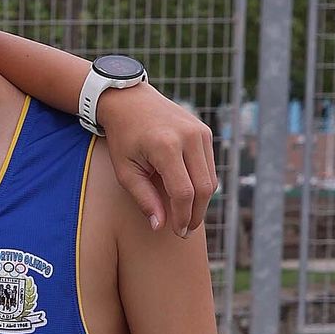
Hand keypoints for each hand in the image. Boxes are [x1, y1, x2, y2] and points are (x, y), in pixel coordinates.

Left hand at [97, 87, 217, 239]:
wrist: (130, 101)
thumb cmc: (123, 138)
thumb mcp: (125, 171)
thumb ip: (144, 199)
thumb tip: (160, 226)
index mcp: (166, 146)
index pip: (183, 191)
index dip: (182, 216)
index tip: (178, 232)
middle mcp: (188, 137)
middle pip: (204, 187)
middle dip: (196, 213)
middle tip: (185, 230)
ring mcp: (200, 132)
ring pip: (211, 178)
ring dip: (202, 201)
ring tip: (187, 215)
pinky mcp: (205, 132)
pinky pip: (209, 166)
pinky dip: (202, 184)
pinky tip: (189, 196)